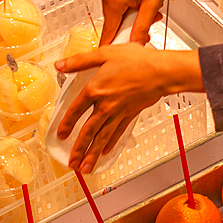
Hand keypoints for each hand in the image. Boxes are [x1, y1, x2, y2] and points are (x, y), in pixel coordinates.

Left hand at [54, 45, 202, 171]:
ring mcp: (119, 112)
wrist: (161, 71)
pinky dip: (110, 144)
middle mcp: (105, 105)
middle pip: (88, 131)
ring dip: (92, 154)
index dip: (66, 124)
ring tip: (85, 168)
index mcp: (95, 89)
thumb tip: (60, 64)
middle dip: (79, 149)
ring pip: (102, 137)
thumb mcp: (104, 54)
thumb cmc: (137, 60)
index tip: (60, 135)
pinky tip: (105, 152)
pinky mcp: (130, 115)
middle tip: (72, 162)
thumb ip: (80, 61)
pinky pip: (118, 133)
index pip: (75, 111)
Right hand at [99, 0, 180, 45]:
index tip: (117, 56)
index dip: (115, 45)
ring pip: (117, 15)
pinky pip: (117, 5)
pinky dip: (130, 8)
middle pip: (114, 24)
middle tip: (150, 23)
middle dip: (131, 28)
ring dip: (132, 18)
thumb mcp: (152, 4)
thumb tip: (135, 44)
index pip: (108, 32)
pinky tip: (143, 2)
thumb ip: (142, 27)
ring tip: (150, 8)